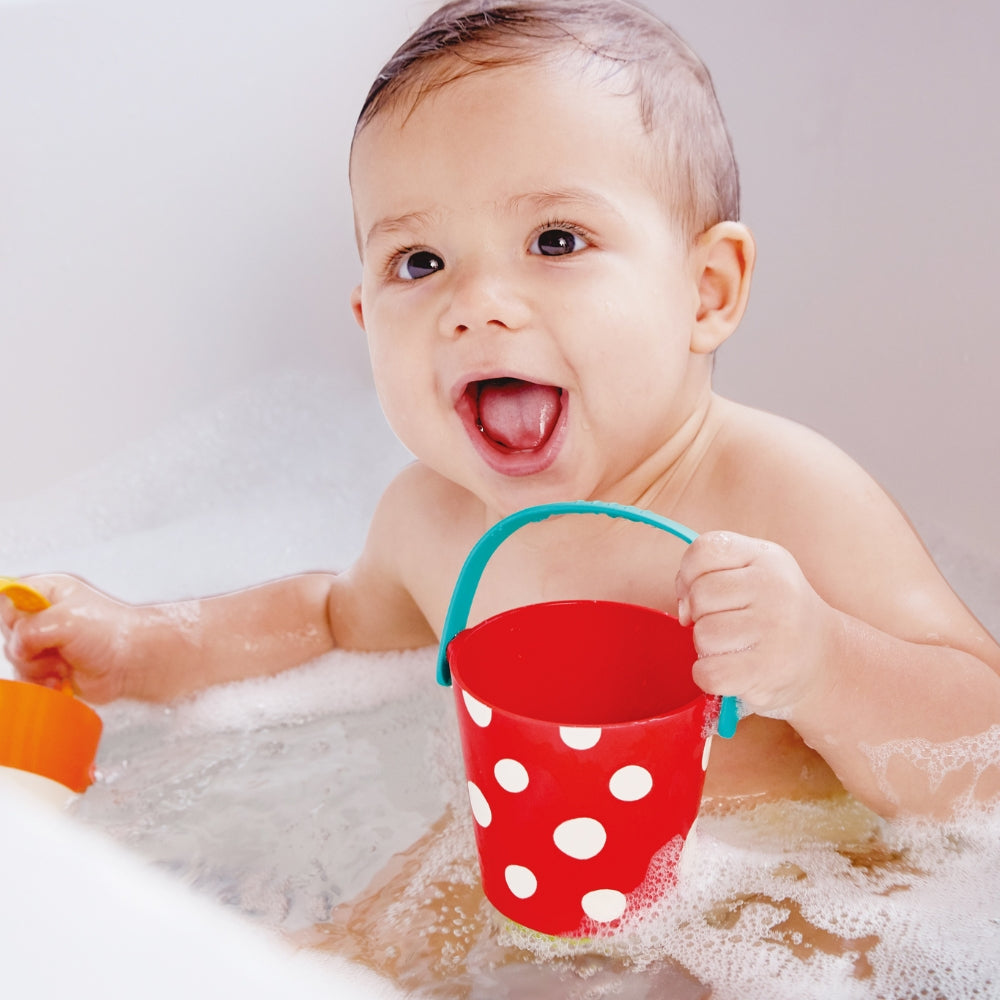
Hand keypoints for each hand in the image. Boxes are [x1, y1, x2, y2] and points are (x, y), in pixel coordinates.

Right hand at [0, 574, 143, 702]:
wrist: (132, 664)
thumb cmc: (113, 635)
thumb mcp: (65, 621)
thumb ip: (29, 629)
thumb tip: (16, 645)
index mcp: (49, 593)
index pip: (9, 595)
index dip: (13, 615)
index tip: (27, 626)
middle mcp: (45, 617)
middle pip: (9, 632)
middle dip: (28, 646)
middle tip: (53, 646)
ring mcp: (46, 643)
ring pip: (16, 659)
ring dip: (38, 667)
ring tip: (63, 663)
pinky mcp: (48, 667)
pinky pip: (27, 678)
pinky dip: (41, 682)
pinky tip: (60, 678)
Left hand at [675, 532, 838, 719]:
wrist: (825, 658)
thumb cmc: (774, 614)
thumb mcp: (753, 574)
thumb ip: (710, 574)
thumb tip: (684, 609)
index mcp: (767, 556)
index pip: (706, 549)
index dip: (688, 573)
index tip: (699, 592)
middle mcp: (775, 587)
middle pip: (700, 595)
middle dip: (701, 615)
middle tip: (727, 625)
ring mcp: (775, 628)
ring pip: (703, 635)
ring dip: (707, 648)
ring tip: (736, 647)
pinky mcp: (768, 669)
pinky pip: (708, 672)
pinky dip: (708, 676)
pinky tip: (732, 671)